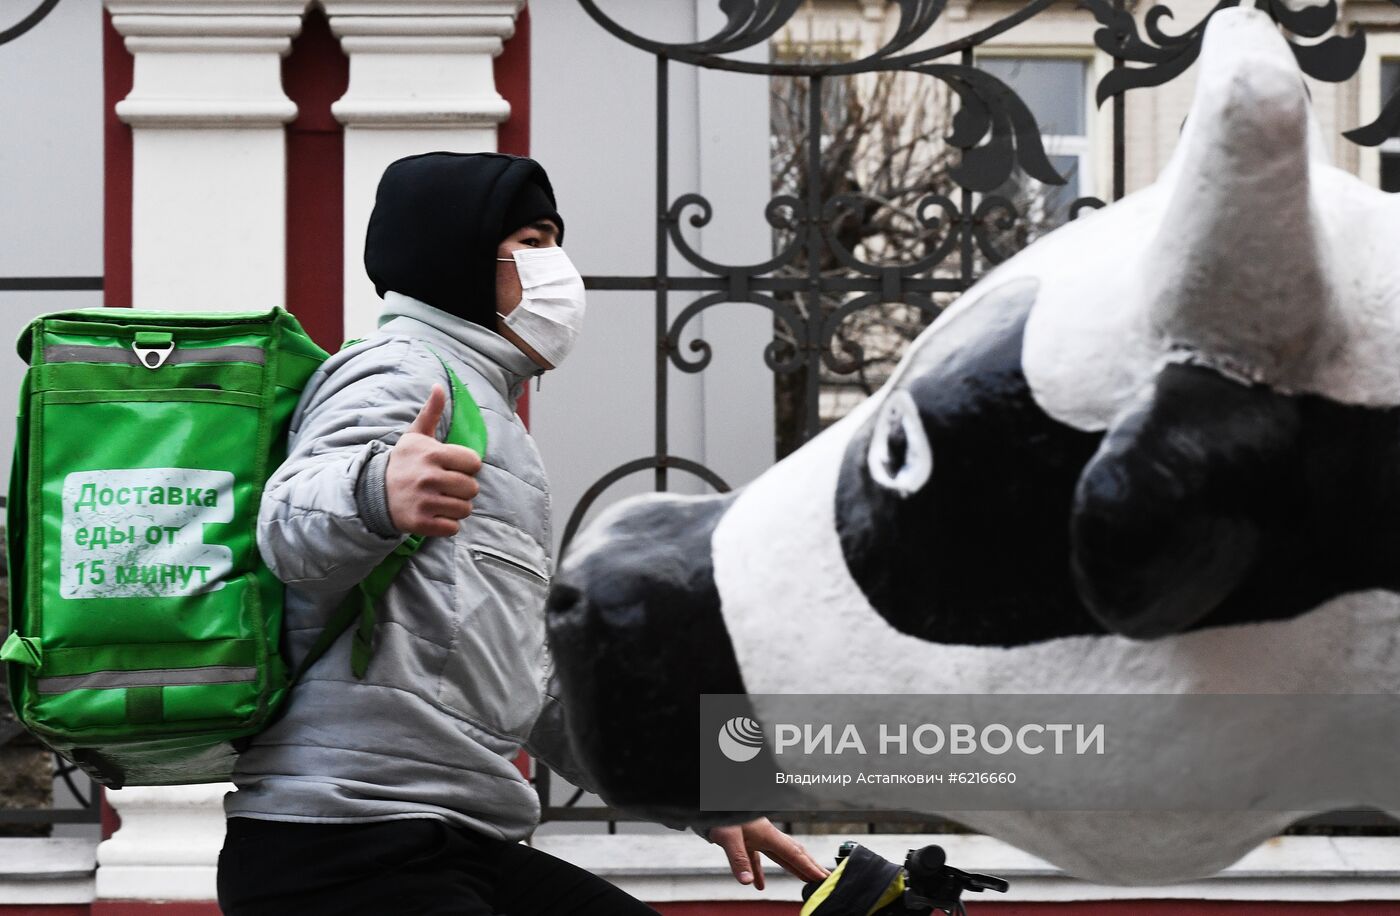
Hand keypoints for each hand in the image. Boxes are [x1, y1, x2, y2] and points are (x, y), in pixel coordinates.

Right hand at [386, 384, 481, 536]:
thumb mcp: (415, 436)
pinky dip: (448, 525)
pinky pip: (453, 528)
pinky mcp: (420, 524)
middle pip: (472, 488)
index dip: (467, 466)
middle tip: (447, 486)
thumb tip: (439, 385)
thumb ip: (431, 412)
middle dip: (463, 489)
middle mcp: (428, 477)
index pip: (474, 463)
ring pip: (465, 509)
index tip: (452, 467)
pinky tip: (435, 515)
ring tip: (441, 500)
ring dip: (457, 507)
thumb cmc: (403, 462)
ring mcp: (424, 502)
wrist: (373, 493)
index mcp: (432, 454)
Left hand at [708, 818, 828, 890]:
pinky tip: (758, 886)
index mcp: (768, 834)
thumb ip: (739, 859)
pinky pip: (757, 859)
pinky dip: (760, 872)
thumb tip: (748, 883)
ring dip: (792, 869)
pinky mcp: (744, 840)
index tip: (823, 878)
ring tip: (805, 881)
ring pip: (779, 856)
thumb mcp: (729, 836)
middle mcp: (766, 835)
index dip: (809, 867)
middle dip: (809, 866)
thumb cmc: (720, 813)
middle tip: (824, 878)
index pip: (794, 854)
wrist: (708, 800)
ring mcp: (756, 837)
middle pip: (793, 853)